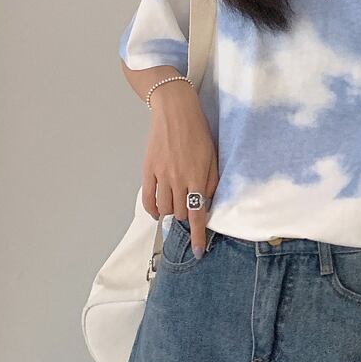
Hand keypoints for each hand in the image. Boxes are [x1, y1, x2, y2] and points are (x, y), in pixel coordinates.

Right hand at [141, 94, 218, 258]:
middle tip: (189, 217)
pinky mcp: (148, 169)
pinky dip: (151, 209)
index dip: (198, 235)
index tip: (199, 251)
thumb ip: (212, 180)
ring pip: (163, 209)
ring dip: (170, 216)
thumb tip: (208, 201)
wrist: (175, 110)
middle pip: (179, 213)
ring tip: (175, 212)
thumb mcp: (213, 154)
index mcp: (198, 175)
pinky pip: (147, 198)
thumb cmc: (198, 130)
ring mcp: (161, 174)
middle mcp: (178, 178)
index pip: (198, 213)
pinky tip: (156, 211)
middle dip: (186, 220)